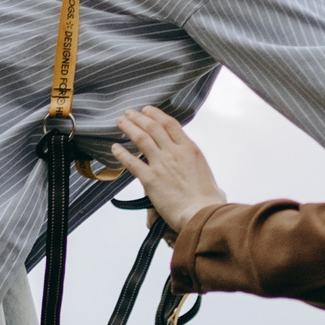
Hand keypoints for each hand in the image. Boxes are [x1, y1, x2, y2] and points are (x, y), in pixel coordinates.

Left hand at [111, 107, 226, 232]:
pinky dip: (121, 153)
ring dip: (129, 128)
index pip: (170, 124)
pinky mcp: (150, 178)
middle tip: (128, 113)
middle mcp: (174, 152)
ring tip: (120, 122)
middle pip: (152, 127)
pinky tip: (114, 148)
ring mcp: (161, 164)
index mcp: (190, 149)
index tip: (146, 110)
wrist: (202, 214)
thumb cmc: (209, 201)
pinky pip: (131, 162)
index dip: (156, 114)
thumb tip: (210, 185)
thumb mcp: (209, 177)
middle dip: (138, 118)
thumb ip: (201, 173)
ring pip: (141, 138)